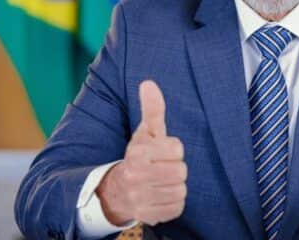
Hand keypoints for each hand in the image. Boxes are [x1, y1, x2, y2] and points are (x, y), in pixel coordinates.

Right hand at [96, 80, 186, 225]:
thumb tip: (149, 83)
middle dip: (175, 169)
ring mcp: (140, 198)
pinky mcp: (148, 216)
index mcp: (137, 153)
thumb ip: (152, 109)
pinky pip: (177, 207)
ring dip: (175, 186)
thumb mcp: (146, 132)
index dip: (174, 150)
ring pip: (180, 190)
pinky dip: (172, 203)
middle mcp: (135, 176)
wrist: (117, 190)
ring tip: (161, 182)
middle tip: (163, 168)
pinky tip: (160, 195)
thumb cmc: (139, 156)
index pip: (177, 150)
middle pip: (181, 172)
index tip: (163, 152)